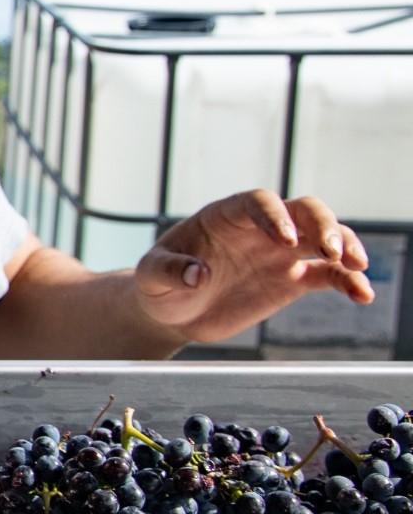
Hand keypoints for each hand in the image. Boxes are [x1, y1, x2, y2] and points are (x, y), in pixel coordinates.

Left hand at [134, 190, 373, 342]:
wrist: (173, 310)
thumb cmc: (158, 284)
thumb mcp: (151, 277)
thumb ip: (169, 271)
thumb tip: (197, 275)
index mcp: (224, 217)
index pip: (257, 202)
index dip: (274, 216)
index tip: (284, 241)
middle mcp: (259, 229)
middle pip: (303, 210)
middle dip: (322, 225)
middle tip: (330, 251)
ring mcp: (279, 253)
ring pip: (324, 237)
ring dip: (345, 246)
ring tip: (356, 268)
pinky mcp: (292, 280)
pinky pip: (328, 274)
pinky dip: (349, 281)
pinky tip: (363, 295)